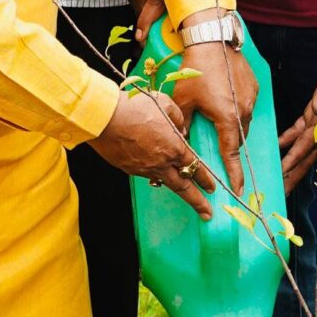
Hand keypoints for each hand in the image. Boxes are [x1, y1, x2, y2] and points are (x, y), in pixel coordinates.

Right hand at [91, 85, 213, 214]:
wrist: (103, 116)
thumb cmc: (134, 107)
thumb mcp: (165, 104)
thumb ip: (178, 118)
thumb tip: (181, 129)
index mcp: (174, 147)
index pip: (195, 167)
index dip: (205, 179)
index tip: (212, 188)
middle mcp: (161, 163)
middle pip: (183, 187)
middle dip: (197, 201)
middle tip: (207, 213)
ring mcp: (143, 168)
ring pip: (163, 181)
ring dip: (173, 186)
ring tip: (182, 190)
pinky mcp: (128, 168)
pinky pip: (145, 173)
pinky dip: (153, 172)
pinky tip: (153, 167)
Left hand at [175, 40, 257, 197]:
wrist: (212, 39)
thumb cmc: (196, 69)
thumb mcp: (183, 100)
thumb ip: (183, 125)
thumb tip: (180, 142)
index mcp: (228, 118)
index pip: (232, 153)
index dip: (234, 173)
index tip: (237, 189)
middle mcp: (244, 111)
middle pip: (238, 138)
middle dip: (231, 148)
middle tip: (223, 154)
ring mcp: (251, 98)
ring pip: (243, 122)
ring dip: (233, 127)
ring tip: (218, 120)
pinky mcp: (254, 86)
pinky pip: (247, 106)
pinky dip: (237, 109)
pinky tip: (224, 101)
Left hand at [279, 39, 316, 191]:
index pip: (306, 147)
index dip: (293, 162)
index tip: (281, 176)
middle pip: (306, 157)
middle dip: (293, 174)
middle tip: (281, 191)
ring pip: (303, 148)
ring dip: (292, 162)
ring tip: (280, 177)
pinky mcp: (316, 112)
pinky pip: (300, 130)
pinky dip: (289, 139)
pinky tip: (280, 145)